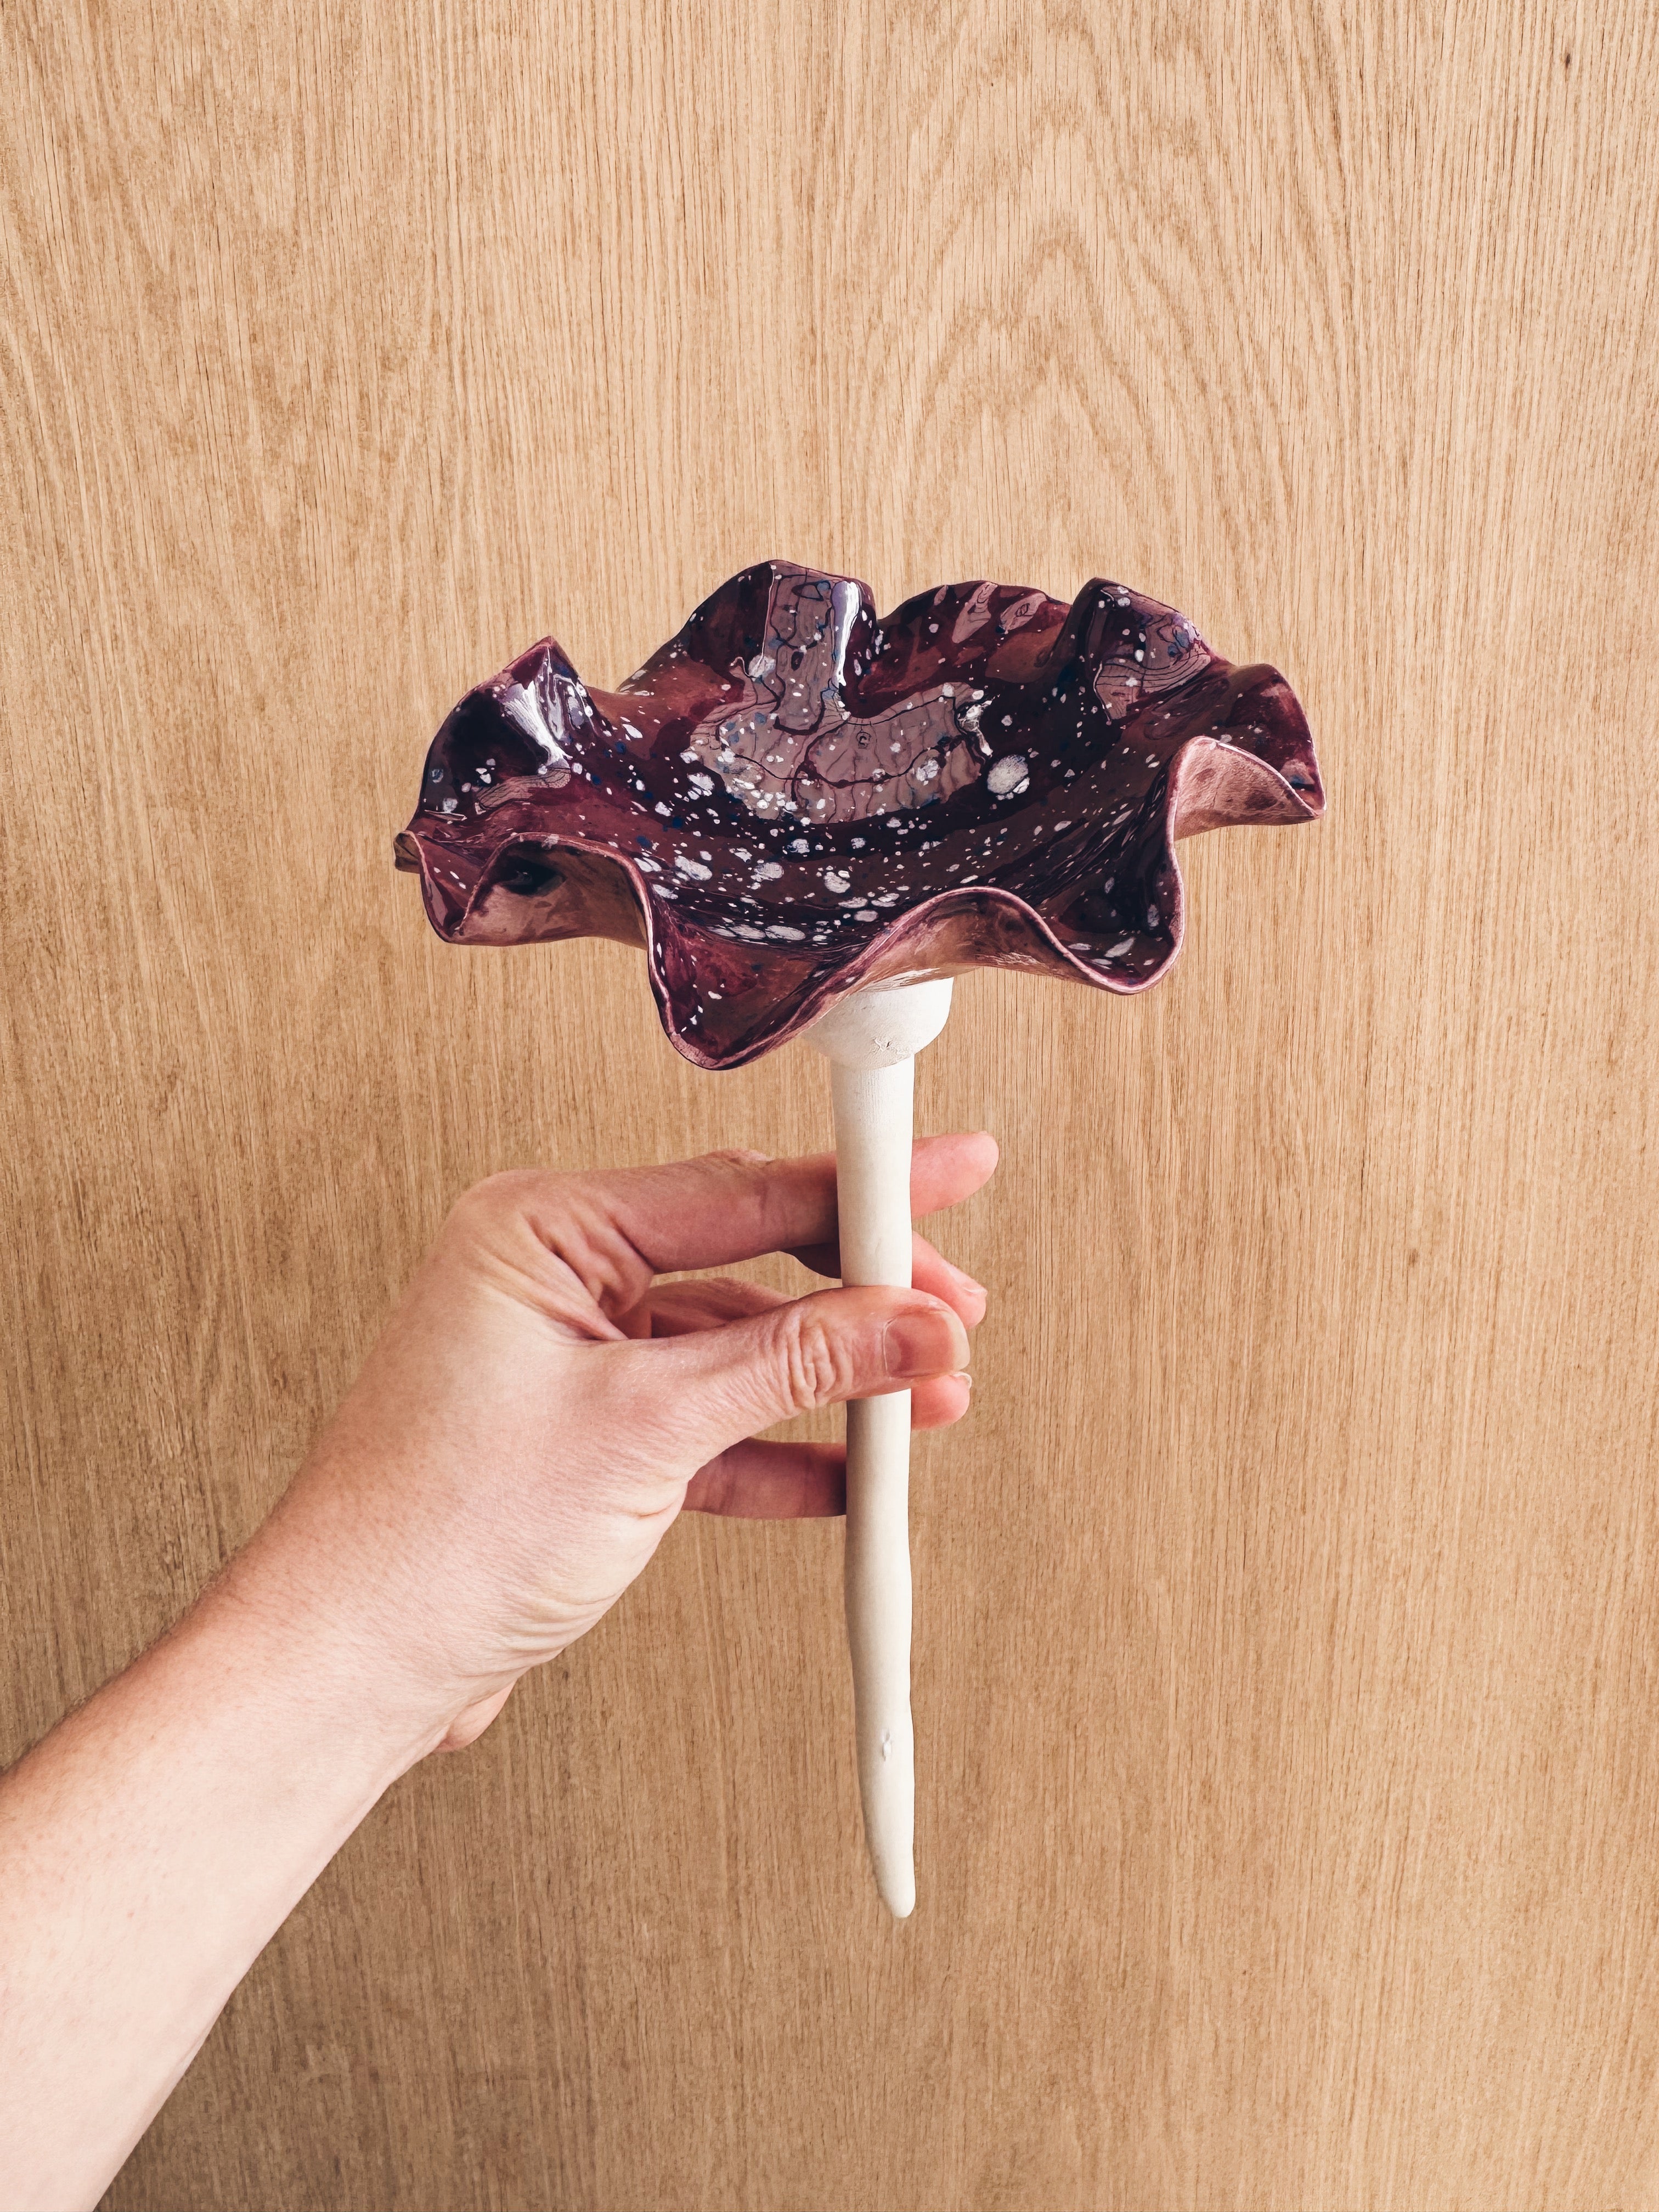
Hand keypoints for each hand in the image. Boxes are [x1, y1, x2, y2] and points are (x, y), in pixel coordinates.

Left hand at [239, 1136, 996, 1754]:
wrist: (353, 1667)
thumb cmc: (434, 1537)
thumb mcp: (644, 1430)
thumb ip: (791, 1365)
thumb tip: (907, 1325)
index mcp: (541, 1229)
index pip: (739, 1191)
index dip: (859, 1191)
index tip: (943, 1169)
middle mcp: (554, 1277)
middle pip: (749, 1259)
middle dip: (857, 1296)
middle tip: (952, 1314)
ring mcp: (571, 1359)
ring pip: (737, 1346)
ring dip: (828, 1379)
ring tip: (921, 1400)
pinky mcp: (586, 1436)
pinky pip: (709, 1420)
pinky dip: (779, 1446)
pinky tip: (847, 1467)